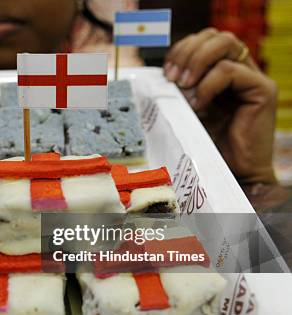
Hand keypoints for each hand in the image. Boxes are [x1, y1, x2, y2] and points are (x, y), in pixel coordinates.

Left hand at [164, 28, 277, 183]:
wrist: (228, 174)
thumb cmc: (204, 146)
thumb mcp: (184, 111)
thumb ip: (177, 90)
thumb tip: (156, 74)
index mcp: (220, 72)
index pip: (202, 41)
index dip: (181, 49)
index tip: (164, 72)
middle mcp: (240, 70)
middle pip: (215, 35)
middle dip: (187, 50)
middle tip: (171, 76)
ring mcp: (252, 78)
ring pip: (225, 43)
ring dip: (197, 60)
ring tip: (182, 85)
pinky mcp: (262, 90)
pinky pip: (230, 70)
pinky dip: (208, 84)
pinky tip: (197, 104)